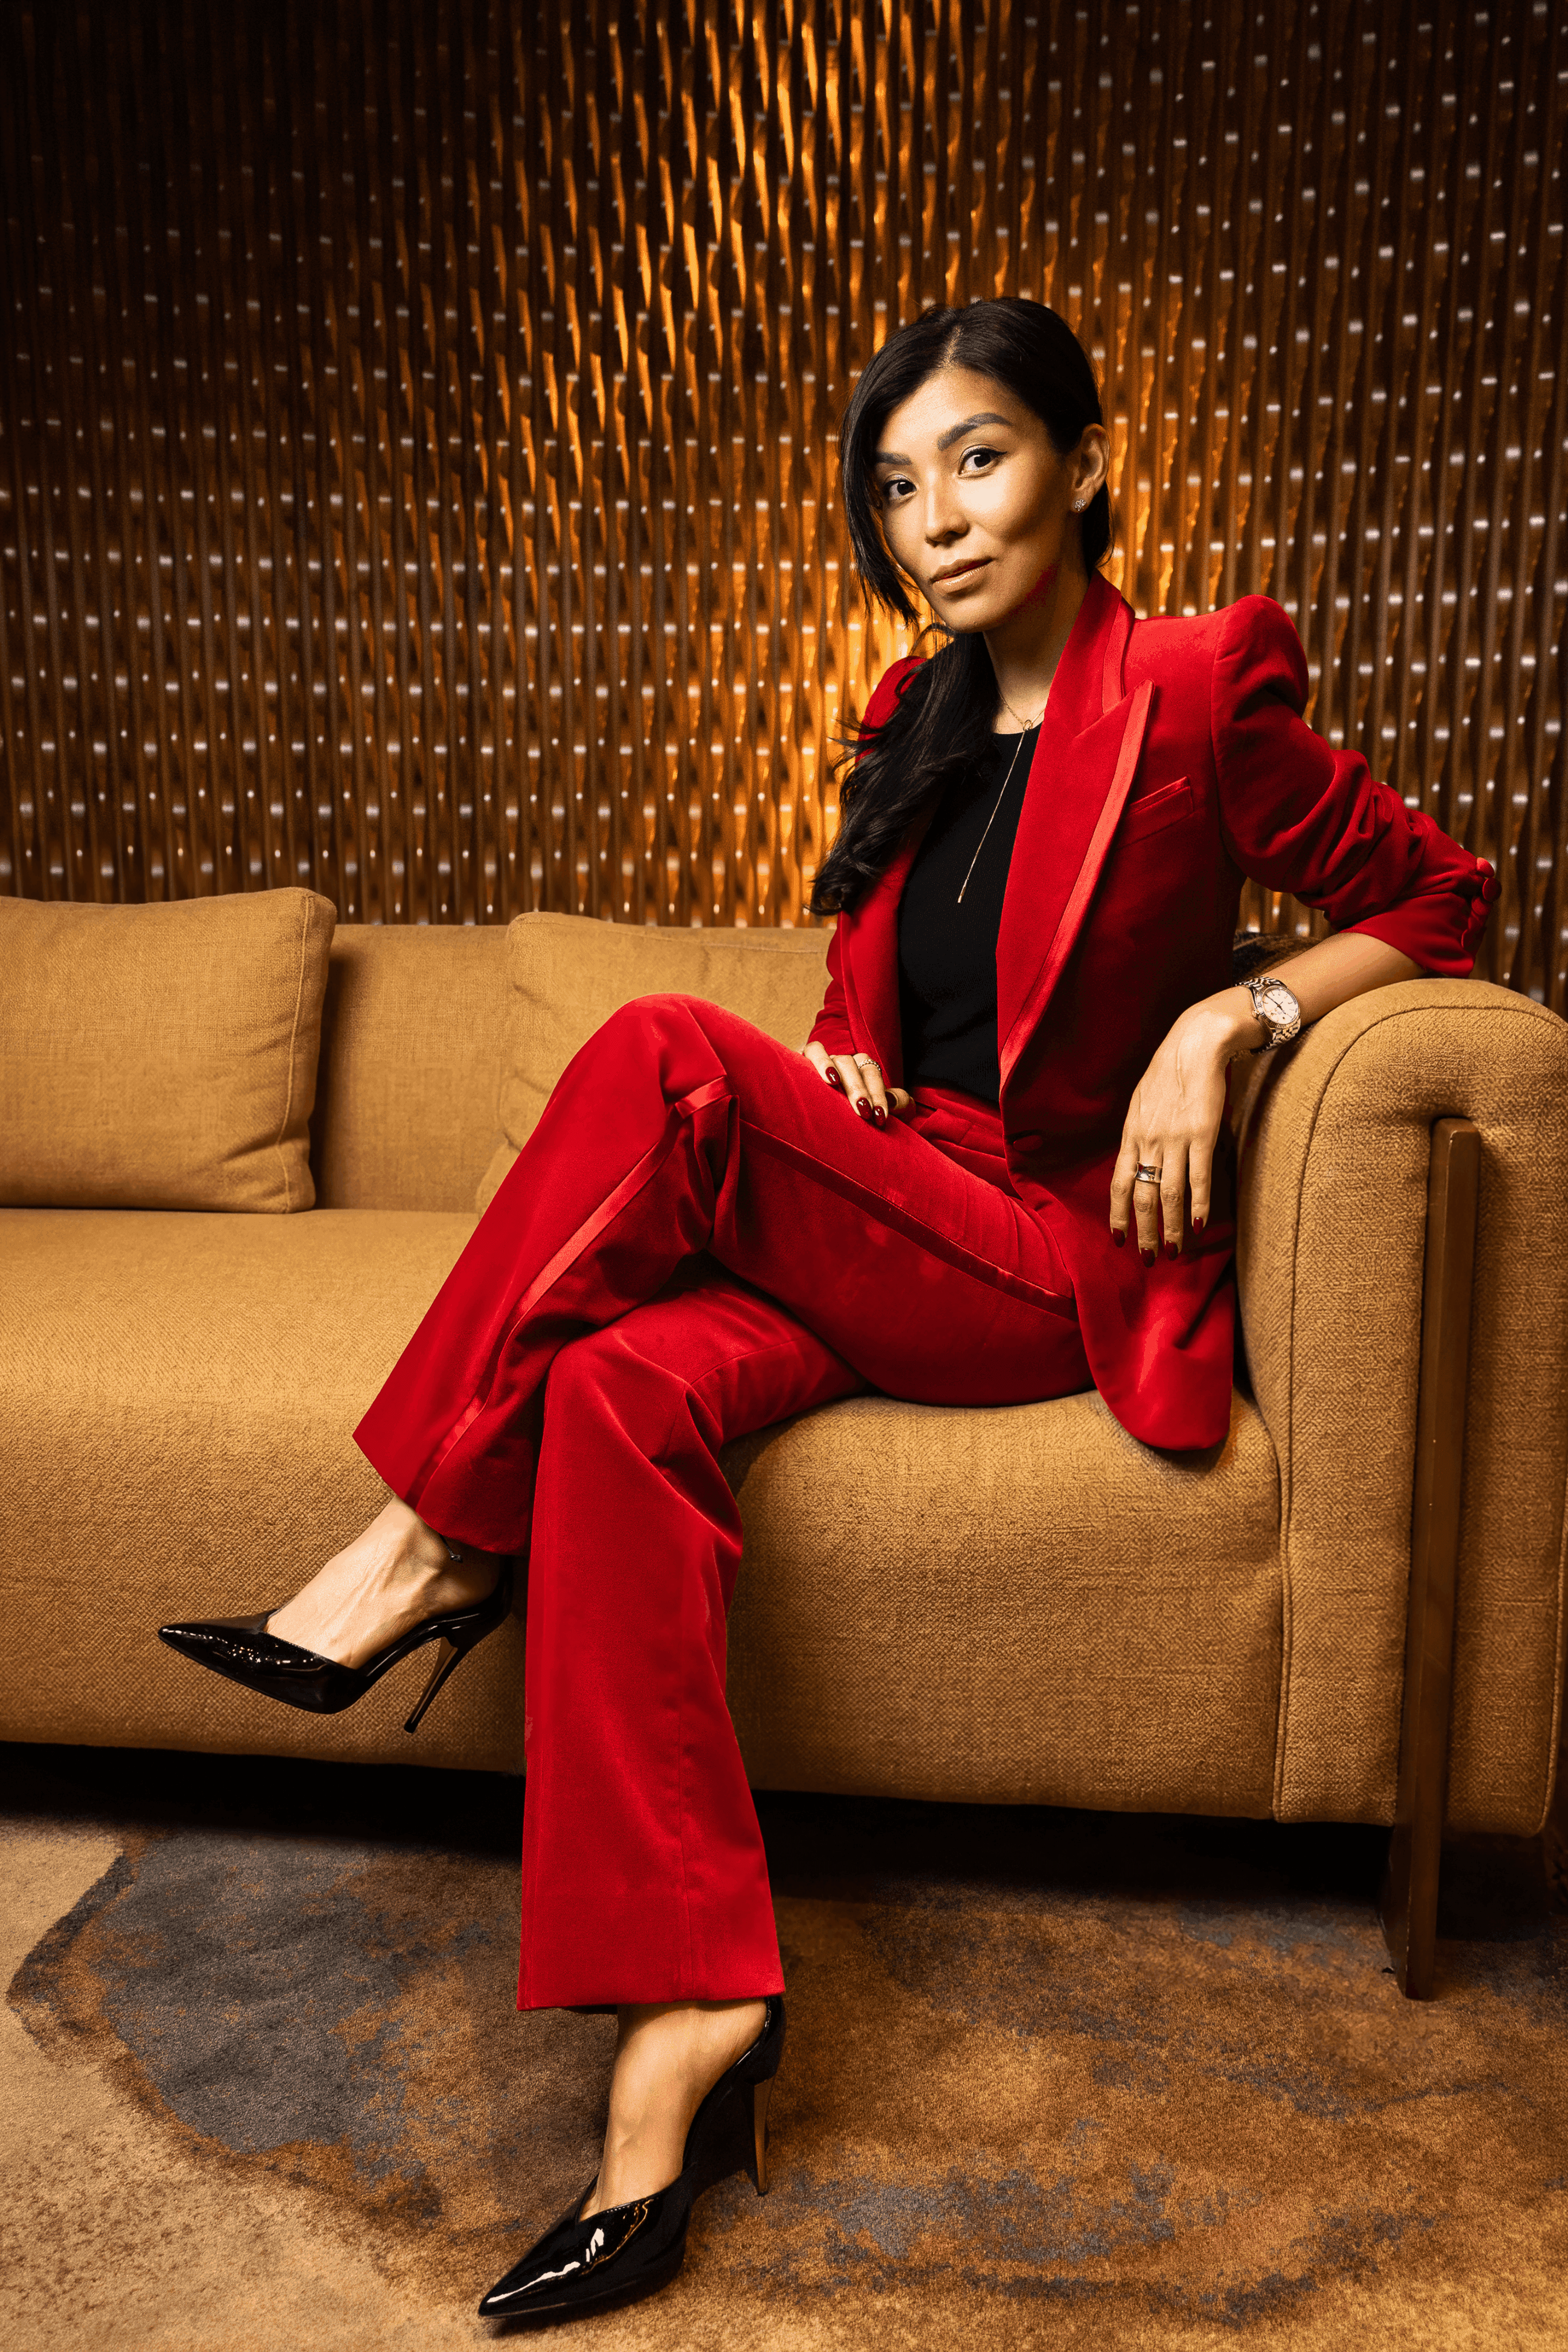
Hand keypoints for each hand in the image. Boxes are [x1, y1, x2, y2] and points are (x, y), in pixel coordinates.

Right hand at [803, 1041, 911, 1127]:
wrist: (835, 1136)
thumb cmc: (863, 1120)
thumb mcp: (888, 1112)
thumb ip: (901, 1103)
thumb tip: (891, 1098)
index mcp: (863, 1070)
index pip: (871, 1073)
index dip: (877, 1093)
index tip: (879, 1117)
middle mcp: (844, 1064)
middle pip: (851, 1064)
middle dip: (858, 1088)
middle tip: (863, 1111)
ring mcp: (825, 1063)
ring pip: (833, 1057)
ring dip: (833, 1068)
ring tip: (834, 1083)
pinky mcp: (806, 1065)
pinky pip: (812, 1051)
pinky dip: (818, 1060)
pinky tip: (822, 1076)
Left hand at [1109, 989, 1259, 1260]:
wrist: (1195, 1045)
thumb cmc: (1169, 1073)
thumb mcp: (1142, 1103)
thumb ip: (1140, 1134)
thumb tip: (1140, 1162)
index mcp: (1131, 1134)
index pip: (1118, 1183)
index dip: (1118, 1213)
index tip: (1119, 1238)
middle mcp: (1148, 1141)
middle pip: (1143, 1196)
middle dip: (1144, 1230)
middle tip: (1148, 1258)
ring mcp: (1175, 1139)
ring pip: (1169, 1194)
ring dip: (1170, 1227)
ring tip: (1173, 1250)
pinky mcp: (1202, 1135)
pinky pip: (1198, 1177)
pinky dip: (1198, 1204)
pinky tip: (1197, 1225)